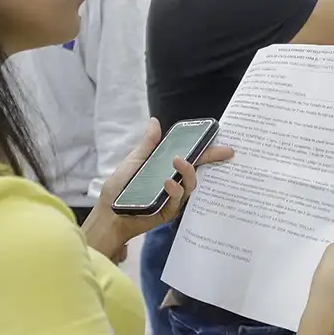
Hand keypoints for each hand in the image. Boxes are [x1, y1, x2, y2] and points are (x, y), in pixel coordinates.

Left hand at [83, 118, 234, 258]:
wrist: (108, 213)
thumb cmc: (119, 187)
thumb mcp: (135, 160)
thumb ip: (148, 144)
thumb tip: (155, 121)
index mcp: (168, 169)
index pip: (192, 158)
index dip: (209, 151)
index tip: (226, 146)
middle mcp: (174, 182)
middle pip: (197, 170)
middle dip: (209, 159)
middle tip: (220, 152)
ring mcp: (172, 198)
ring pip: (190, 185)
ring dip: (188, 173)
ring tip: (178, 162)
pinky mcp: (167, 212)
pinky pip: (177, 201)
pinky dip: (175, 191)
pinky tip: (168, 183)